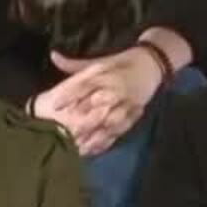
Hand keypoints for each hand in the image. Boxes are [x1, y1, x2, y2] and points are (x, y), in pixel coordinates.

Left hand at [32, 46, 166, 154]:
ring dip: (97, 136)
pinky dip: (109, 140)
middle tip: (67, 134)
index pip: (87, 85)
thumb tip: (53, 56)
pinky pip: (122, 130)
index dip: (72, 95)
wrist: (153, 64)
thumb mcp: (100, 61)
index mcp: (108, 75)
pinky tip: (95, 150)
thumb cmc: (123, 63)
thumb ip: (75, 64)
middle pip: (100, 108)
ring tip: (80, 148)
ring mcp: (129, 104)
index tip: (56, 106)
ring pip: (112, 122)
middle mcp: (118, 91)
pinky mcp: (135, 114)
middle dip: (84, 122)